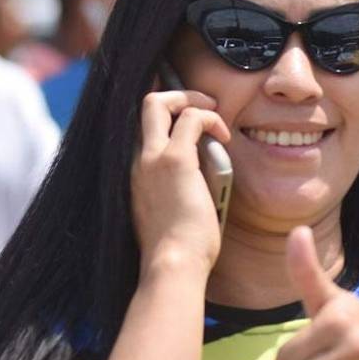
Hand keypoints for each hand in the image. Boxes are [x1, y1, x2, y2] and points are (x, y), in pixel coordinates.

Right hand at [131, 90, 230, 277]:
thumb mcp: (168, 213)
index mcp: (135, 174)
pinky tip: (224, 137)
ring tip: (215, 115)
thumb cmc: (177, 251)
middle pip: (144, 104)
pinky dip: (210, 118)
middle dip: (175, 94)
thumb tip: (200, 177)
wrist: (172, 264)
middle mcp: (137, 160)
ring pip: (159, 102)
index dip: (163, 114)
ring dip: (193, 100)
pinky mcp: (175, 160)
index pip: (139, 128)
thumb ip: (174, 189)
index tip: (186, 118)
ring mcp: (152, 158)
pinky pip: (192, 118)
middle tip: (200, 106)